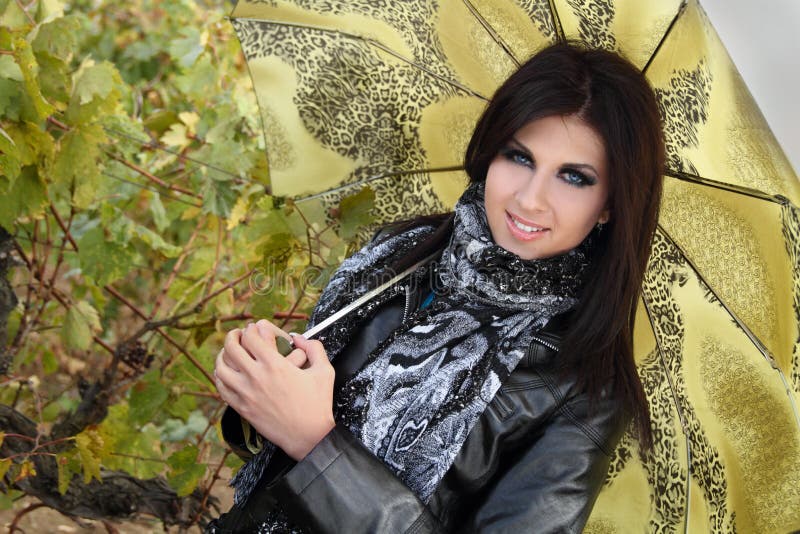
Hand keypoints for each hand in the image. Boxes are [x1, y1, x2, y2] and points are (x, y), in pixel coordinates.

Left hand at [214, 319, 335, 460]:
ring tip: (227, 352)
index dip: (250, 329)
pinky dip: (220, 377)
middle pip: (231, 348)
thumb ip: (315, 348)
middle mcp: (256, 377)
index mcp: (275, 364)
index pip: (251, 337)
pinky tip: (225, 374)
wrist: (308, 436)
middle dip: (232, 337)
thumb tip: (300, 338)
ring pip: (221, 368)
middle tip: (236, 335)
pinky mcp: (242, 408)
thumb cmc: (318, 404)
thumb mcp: (324, 371)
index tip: (252, 328)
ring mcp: (246, 394)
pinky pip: (222, 389)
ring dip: (221, 356)